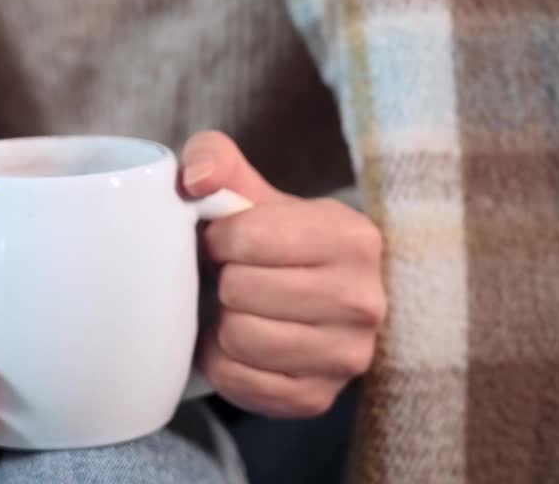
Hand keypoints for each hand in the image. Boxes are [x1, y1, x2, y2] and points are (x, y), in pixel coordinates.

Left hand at [181, 131, 385, 417]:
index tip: (228, 240)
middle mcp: (363, 300)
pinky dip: (225, 362)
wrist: (313, 296)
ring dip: (224, 322)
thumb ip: (215, 159)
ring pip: (238, 338)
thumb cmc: (276, 239)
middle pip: (239, 291)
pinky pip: (237, 380)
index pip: (247, 238)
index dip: (219, 238)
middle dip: (225, 280)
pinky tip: (242, 344)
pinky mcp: (318, 399)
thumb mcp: (251, 189)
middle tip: (236, 277)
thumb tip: (195, 181)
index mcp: (353, 237)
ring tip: (241, 308)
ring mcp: (347, 357)